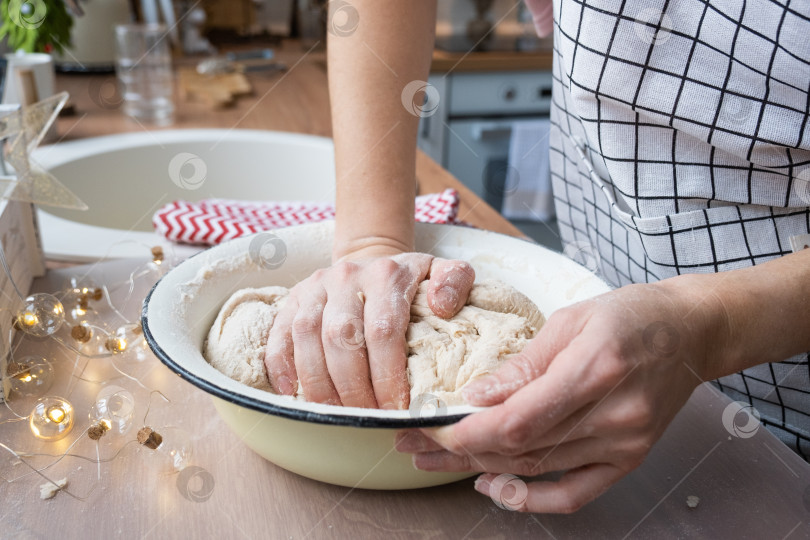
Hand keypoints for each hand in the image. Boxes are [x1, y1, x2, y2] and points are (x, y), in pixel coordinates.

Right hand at [263, 251, 474, 408]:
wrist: (373, 260)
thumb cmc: (412, 281)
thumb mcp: (442, 272)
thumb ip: (454, 281)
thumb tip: (443, 306)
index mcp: (386, 274)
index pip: (383, 330)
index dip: (387, 375)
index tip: (395, 408)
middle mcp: (346, 276)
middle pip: (341, 338)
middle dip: (353, 387)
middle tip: (367, 417)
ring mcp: (315, 287)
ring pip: (307, 337)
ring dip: (319, 383)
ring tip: (336, 413)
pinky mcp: (293, 298)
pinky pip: (279, 334)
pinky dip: (281, 365)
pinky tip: (292, 393)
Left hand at [395, 277, 723, 512]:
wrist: (689, 332)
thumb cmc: (629, 315)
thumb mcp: (570, 320)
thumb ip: (523, 363)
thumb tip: (476, 397)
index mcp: (596, 368)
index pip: (519, 419)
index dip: (469, 432)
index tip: (432, 429)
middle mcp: (613, 415)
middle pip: (522, 448)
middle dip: (459, 450)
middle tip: (416, 444)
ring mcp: (624, 444)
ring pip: (538, 469)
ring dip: (481, 469)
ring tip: (436, 463)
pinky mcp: (629, 460)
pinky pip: (576, 494)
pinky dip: (532, 499)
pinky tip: (494, 489)